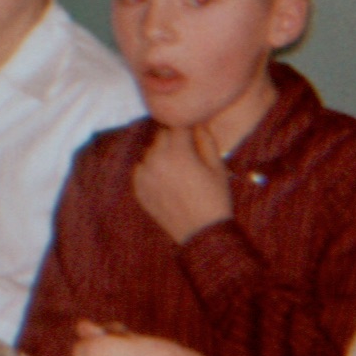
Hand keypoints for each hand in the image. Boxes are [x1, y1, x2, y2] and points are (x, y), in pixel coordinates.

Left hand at [131, 124, 233, 242]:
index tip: (193, 134)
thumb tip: (197, 123)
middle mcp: (156, 160)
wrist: (202, 233)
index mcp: (177, 152)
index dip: (187, 128)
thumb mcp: (217, 167)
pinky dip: (151, 169)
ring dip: (161, 154)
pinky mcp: (138, 188)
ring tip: (178, 170)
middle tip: (188, 154)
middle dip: (174, 140)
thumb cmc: (214, 199)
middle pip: (161, 136)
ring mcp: (144, 174)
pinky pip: (141, 168)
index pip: (177, 126)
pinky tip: (166, 180)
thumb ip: (206, 140)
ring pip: (150, 151)